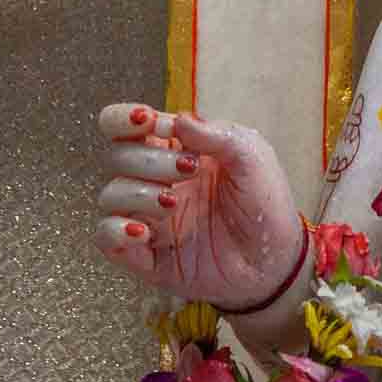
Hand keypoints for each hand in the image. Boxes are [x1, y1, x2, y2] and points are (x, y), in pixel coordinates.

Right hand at [94, 101, 307, 306]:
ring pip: (110, 195)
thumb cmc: (265, 205)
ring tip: (172, 202)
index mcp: (176, 149)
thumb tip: (179, 119)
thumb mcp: (253, 158)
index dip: (125, 119)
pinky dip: (116, 231)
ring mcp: (148, 218)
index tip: (146, 120)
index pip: (129, 127)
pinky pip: (106, 238)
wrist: (275, 262)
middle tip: (190, 168)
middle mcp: (156, 181)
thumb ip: (218, 135)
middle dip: (149, 160)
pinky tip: (144, 232)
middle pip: (118, 157)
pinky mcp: (145, 255)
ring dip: (137, 193)